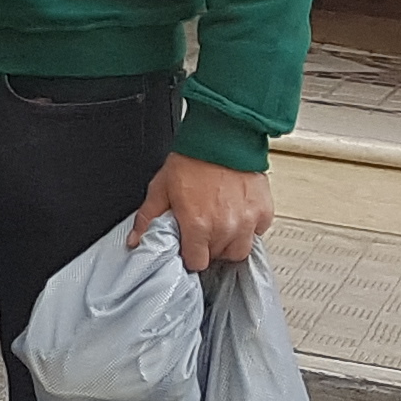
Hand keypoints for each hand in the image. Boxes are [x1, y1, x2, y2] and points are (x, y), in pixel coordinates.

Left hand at [135, 149, 273, 273]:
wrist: (222, 138)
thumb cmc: (192, 160)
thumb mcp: (160, 188)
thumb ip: (148, 219)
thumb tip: (136, 240)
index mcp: (198, 224)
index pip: (197, 262)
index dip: (190, 256)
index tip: (188, 246)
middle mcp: (225, 227)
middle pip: (218, 257)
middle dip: (208, 247)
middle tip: (202, 229)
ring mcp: (248, 221)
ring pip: (240, 250)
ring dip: (229, 243)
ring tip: (219, 224)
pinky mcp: (264, 212)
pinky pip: (258, 233)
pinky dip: (248, 229)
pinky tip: (236, 214)